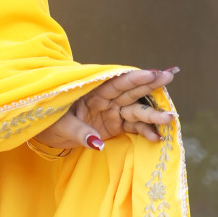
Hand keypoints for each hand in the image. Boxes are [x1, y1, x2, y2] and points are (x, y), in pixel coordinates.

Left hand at [35, 67, 178, 155]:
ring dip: (152, 115)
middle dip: (150, 84)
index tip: (152, 72)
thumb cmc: (50, 123)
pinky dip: (145, 132)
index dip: (134, 78)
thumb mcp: (61, 127)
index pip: (116, 83)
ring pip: (136, 111)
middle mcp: (105, 100)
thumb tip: (97, 143)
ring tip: (170, 118)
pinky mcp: (114, 127)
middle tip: (169, 76)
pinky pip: (133, 127)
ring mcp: (112, 113)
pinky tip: (157, 137)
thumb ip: (80, 132)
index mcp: (92, 93)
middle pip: (131, 92)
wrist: (47, 134)